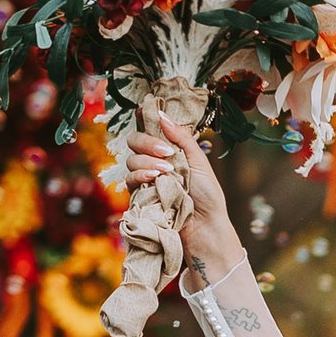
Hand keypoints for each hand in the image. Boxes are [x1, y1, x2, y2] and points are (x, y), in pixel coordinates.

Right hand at [127, 116, 240, 289]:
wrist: (205, 225)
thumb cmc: (206, 195)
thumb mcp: (198, 161)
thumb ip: (181, 138)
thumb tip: (162, 115)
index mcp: (169, 151)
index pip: (149, 130)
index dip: (144, 119)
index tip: (146, 111)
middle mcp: (154, 162)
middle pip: (134, 142)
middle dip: (147, 143)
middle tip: (166, 153)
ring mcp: (145, 179)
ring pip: (131, 160)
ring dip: (147, 161)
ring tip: (166, 172)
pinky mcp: (139, 196)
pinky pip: (129, 180)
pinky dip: (140, 175)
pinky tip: (153, 178)